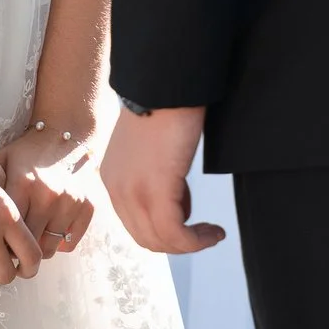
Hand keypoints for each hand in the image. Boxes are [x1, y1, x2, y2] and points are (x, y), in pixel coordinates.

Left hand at [0, 124, 98, 260]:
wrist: (67, 133)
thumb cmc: (28, 151)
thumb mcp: (3, 161)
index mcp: (23, 184)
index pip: (6, 231)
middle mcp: (48, 196)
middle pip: (27, 245)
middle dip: (17, 252)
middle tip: (10, 251)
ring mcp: (70, 203)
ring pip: (49, 249)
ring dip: (38, 249)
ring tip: (29, 243)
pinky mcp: (88, 207)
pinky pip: (70, 242)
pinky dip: (59, 242)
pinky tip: (49, 232)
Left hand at [100, 106, 223, 254]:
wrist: (166, 85)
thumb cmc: (165, 107)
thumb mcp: (152, 148)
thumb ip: (154, 172)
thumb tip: (175, 193)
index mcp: (114, 178)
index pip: (135, 223)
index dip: (164, 230)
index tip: (190, 222)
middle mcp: (117, 190)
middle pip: (146, 238)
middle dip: (178, 242)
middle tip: (204, 234)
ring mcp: (133, 193)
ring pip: (161, 240)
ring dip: (190, 243)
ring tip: (211, 233)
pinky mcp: (156, 192)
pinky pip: (176, 234)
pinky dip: (196, 240)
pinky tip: (214, 232)